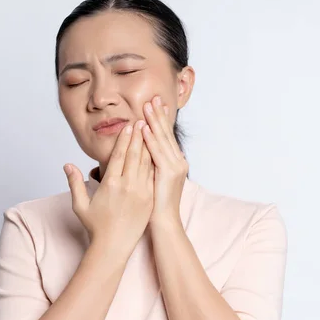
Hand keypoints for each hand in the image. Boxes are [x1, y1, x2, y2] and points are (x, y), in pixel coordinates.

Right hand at [64, 120, 153, 252]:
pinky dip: (155, 162)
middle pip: (135, 155)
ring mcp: (141, 192)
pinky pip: (153, 176)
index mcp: (111, 184)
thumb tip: (67, 165)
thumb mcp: (80, 205)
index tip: (128, 125)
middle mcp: (128, 186)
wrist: (113, 247)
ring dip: (149, 145)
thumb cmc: (95, 226)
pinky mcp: (149, 199)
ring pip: (146, 163)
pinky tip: (157, 152)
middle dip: (139, 136)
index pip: (119, 155)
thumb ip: (75, 183)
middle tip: (142, 120)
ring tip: (151, 131)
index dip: (124, 139)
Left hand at [142, 96, 188, 229]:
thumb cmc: (156, 205)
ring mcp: (175, 167)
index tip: (154, 104)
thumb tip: (141, 151)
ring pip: (163, 139)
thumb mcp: (153, 179)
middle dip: (159, 114)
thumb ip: (150, 164)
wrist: (164, 223)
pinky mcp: (168, 174)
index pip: (166, 136)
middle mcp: (178, 162)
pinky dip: (151, 139)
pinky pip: (157, 153)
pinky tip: (144, 128)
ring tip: (148, 105)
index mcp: (174, 162)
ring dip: (154, 121)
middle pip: (166, 133)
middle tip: (153, 97)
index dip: (160, 119)